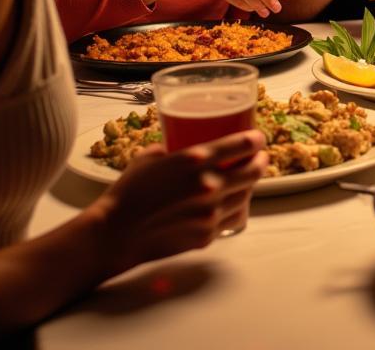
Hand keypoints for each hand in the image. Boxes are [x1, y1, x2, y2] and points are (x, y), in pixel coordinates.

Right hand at [92, 129, 267, 274]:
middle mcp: (209, 185)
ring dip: (250, 185)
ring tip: (246, 178)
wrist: (113, 235)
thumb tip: (182, 142)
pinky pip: (233, 218)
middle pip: (254, 170)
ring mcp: (210, 213)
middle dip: (261, 161)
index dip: (257, 140)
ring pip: (247, 195)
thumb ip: (173, 148)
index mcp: (195, 160)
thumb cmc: (128, 193)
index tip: (258, 138)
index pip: (243, 144)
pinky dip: (235, 208)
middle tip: (259, 158)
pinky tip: (231, 202)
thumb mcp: (150, 157)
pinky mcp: (207, 235)